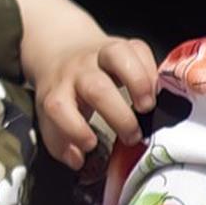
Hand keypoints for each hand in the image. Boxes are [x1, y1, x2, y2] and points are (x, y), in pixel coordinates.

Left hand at [35, 36, 157, 169]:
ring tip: (147, 106)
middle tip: (132, 136)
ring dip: (138, 82)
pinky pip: (138, 48)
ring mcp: (100, 54)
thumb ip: (60, 142)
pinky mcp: (122, 44)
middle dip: (118, 115)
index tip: (91, 145)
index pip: (58, 107)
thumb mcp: (51, 118)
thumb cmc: (63, 94)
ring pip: (117, 55)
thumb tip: (78, 160)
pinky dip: (151, 69)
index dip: (75, 129)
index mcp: (57, 91)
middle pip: (96, 87)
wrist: (61, 52)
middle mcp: (78, 71)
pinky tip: (154, 90)